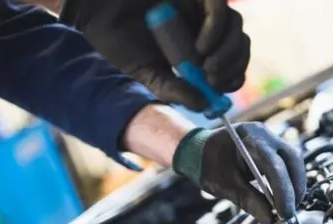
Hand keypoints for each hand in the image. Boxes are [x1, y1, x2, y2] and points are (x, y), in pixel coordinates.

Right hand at [61, 0, 249, 110]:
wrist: (93, 12)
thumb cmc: (119, 40)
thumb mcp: (148, 74)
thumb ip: (174, 89)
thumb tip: (204, 105)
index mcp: (196, 48)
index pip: (231, 62)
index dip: (233, 77)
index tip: (221, 91)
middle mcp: (203, 26)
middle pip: (239, 44)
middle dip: (233, 66)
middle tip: (214, 81)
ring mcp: (200, 7)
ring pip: (235, 27)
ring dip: (228, 52)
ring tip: (207, 68)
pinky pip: (220, 8)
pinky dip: (216, 30)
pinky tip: (201, 47)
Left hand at [172, 122, 306, 223]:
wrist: (201, 151)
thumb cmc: (209, 165)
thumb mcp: (223, 185)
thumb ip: (247, 200)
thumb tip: (270, 220)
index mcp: (249, 137)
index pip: (274, 164)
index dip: (283, 190)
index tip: (284, 213)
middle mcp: (265, 134)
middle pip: (292, 160)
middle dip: (295, 189)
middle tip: (289, 214)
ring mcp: (272, 140)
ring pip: (295, 163)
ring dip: (295, 187)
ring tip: (288, 210)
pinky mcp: (275, 150)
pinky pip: (290, 166)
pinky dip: (290, 183)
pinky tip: (285, 200)